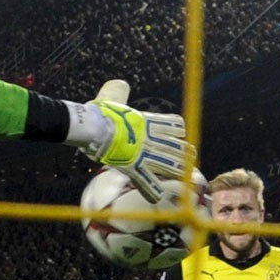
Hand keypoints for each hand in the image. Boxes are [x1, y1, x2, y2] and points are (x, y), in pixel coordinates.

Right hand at [78, 80, 188, 202]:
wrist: (90, 126)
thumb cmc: (97, 112)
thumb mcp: (109, 97)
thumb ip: (117, 91)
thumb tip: (120, 83)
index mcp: (147, 121)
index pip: (175, 124)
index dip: (178, 129)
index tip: (178, 133)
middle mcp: (150, 138)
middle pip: (178, 145)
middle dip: (185, 152)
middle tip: (189, 156)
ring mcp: (143, 153)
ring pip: (170, 163)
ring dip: (179, 170)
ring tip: (187, 174)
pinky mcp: (132, 167)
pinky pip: (145, 181)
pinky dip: (152, 190)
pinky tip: (158, 197)